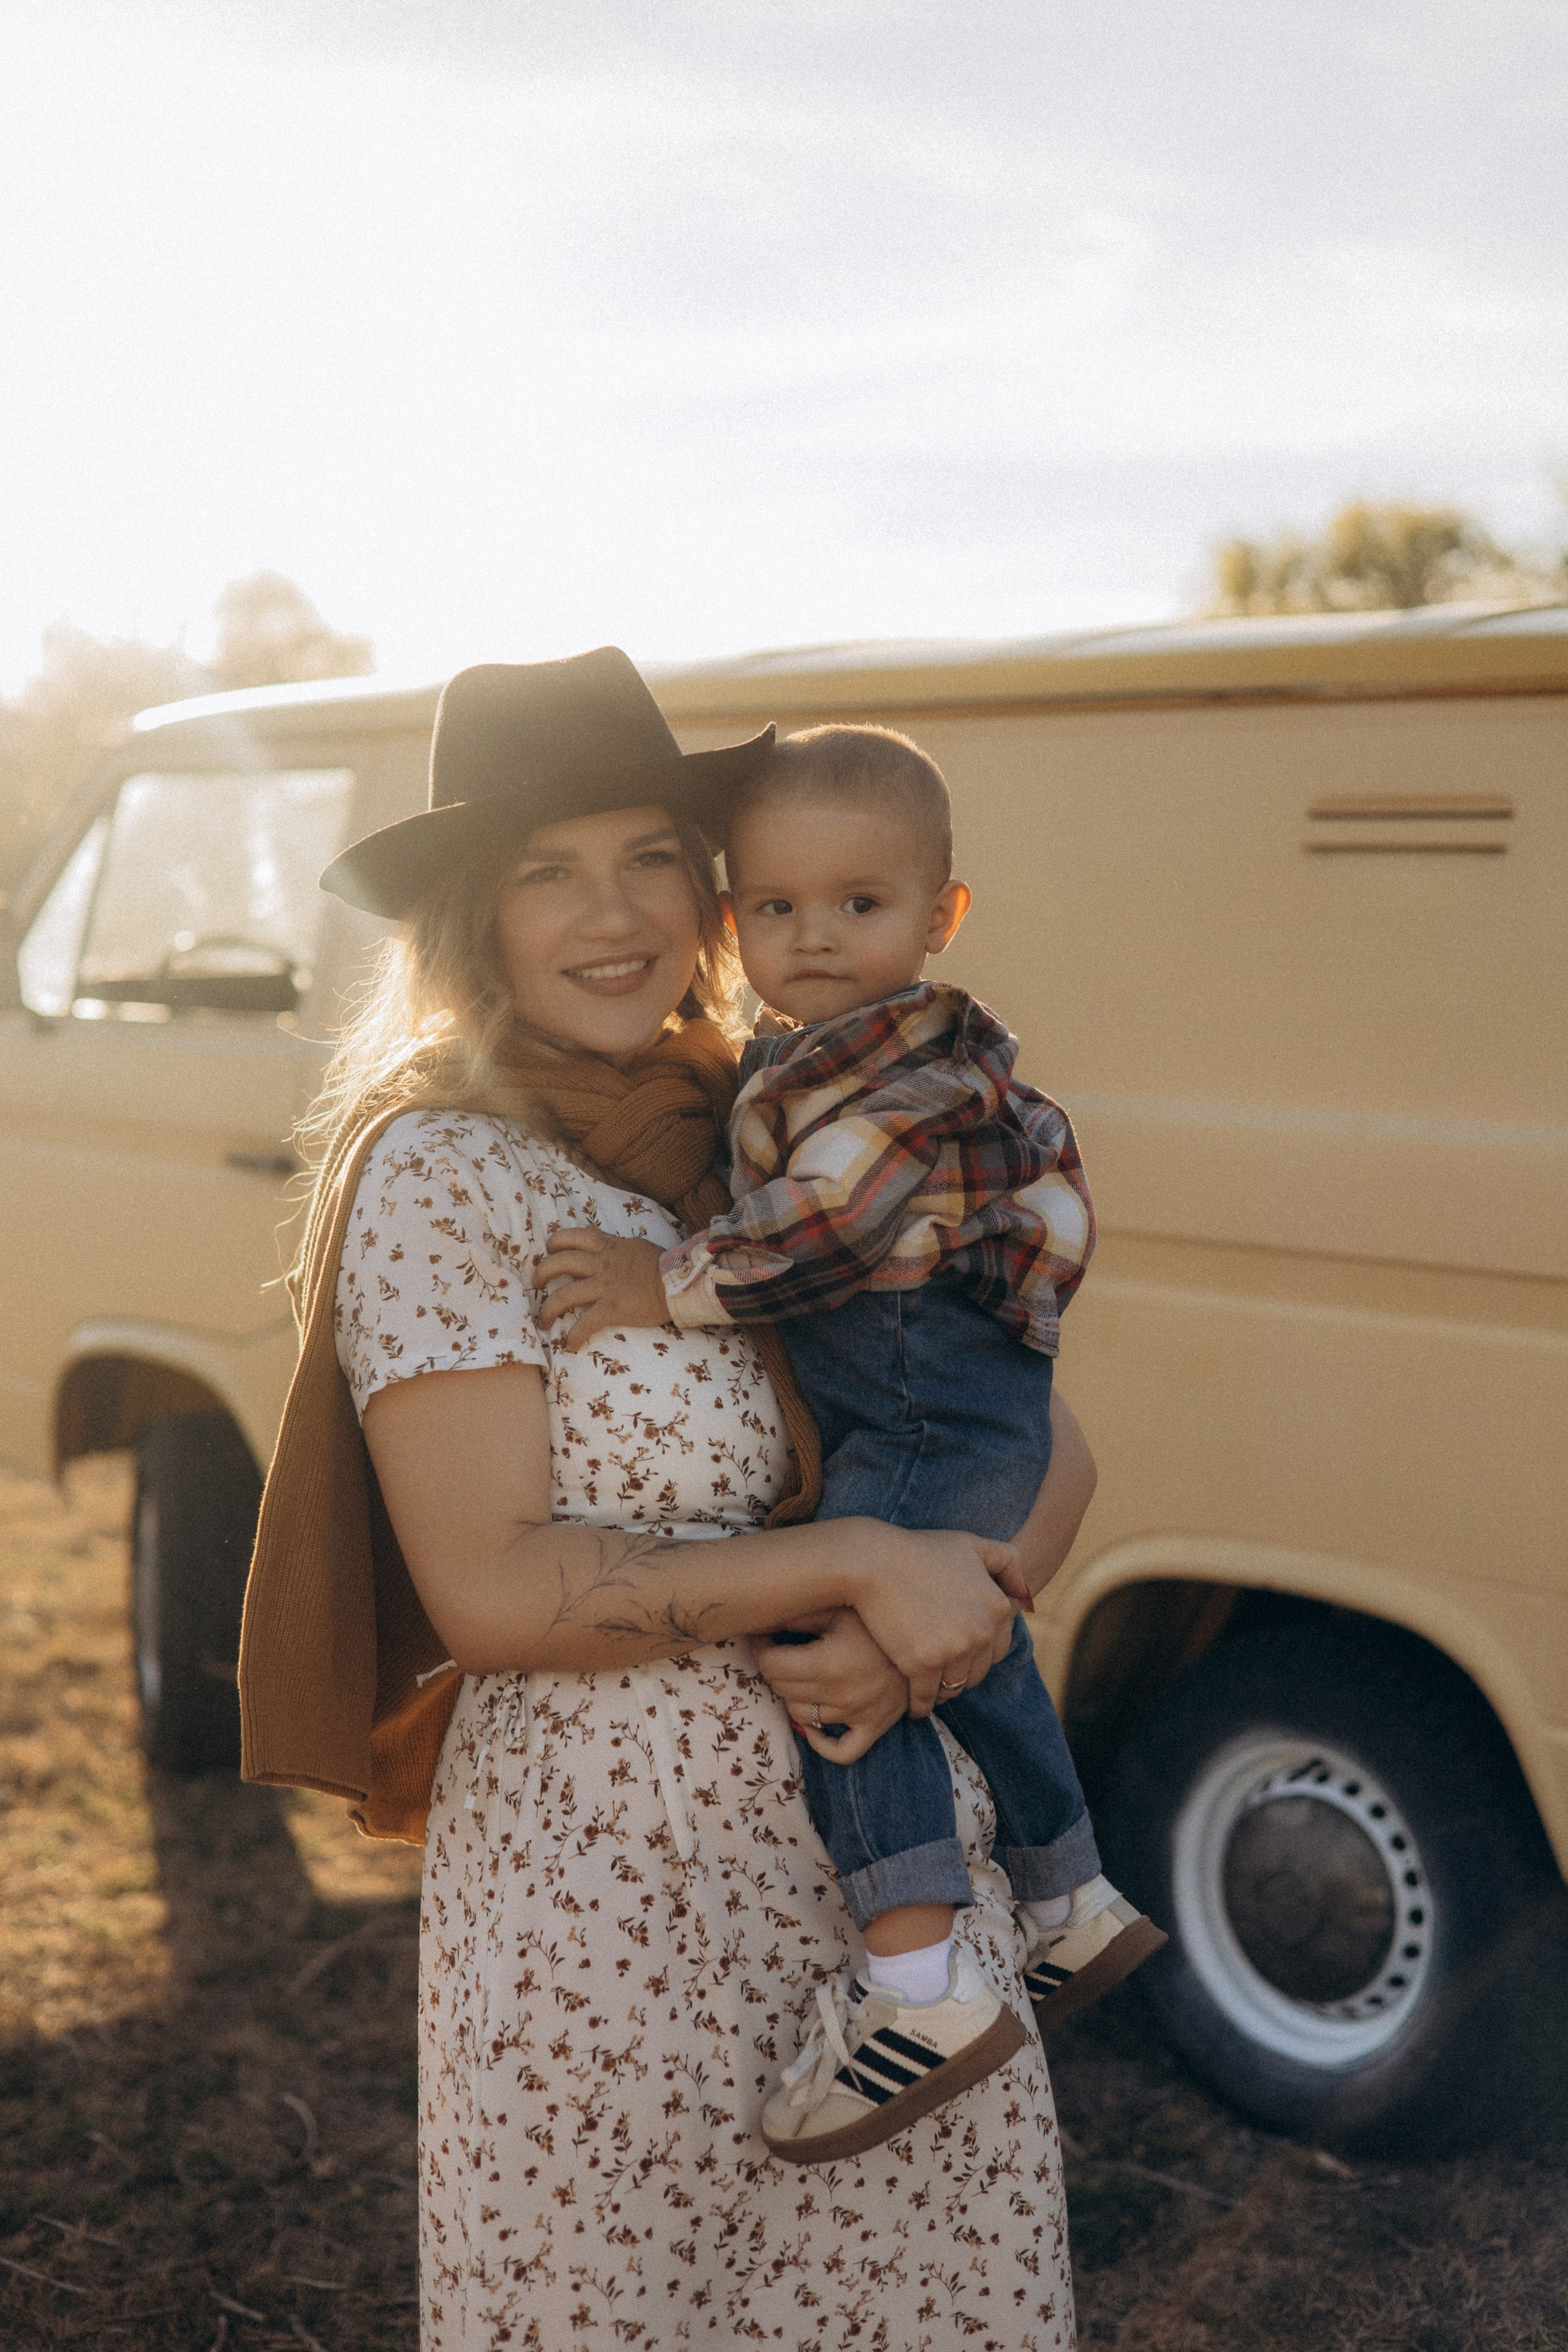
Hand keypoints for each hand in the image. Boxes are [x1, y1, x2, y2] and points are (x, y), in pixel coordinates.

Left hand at [535, 1225, 669, 1351]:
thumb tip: (604, 1247)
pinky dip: (574, 1335)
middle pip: (559, 1263)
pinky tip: (569, 1344)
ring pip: (565, 1295)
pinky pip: (585, 1323)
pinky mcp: (612, 1308)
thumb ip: (615, 1247)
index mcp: (608, 1247)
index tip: (549, 1251)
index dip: (555, 1242)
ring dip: (548, 1309)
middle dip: (542, 1273)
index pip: (573, 1236)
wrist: (680, 1284)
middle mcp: (601, 1264)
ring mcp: (605, 1286)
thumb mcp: (635, 1247)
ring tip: (542, 1320)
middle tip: (536, 1284)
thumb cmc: (663, 1267)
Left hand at [753, 1607, 910, 1762]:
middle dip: (775, 1669)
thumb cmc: (878, 1618)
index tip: (764, 1637)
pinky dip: (822, 1743)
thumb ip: (800, 1614)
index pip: (770, 1664)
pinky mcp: (873, 1727)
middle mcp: (840, 1694)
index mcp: (828, 1662)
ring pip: (801, 1716)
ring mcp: (857, 1715)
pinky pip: (841, 1751)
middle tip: (781, 1652)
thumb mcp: (839, 1609)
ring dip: (794, 1697)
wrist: (926, 1638)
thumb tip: (762, 1617)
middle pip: (781, 1689)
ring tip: (800, 1676)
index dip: (761, 1648)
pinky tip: (815, 1724)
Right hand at [844, 1522, 1020, 1718]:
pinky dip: (920, 1705)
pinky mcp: (924, 1664)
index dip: (977, 1651)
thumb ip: (1007, 1561)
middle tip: (941, 1671)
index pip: (998, 1648)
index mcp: (998, 1607)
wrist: (872, 1561)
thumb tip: (1026, 1595)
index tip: (960, 1652)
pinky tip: (913, 1706)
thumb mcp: (971, 1545)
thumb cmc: (919, 1551)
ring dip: (942, 1690)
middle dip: (960, 1672)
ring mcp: (954, 1650)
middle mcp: (982, 1631)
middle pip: (977, 1672)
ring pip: (953, 1688)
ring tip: (928, 1687)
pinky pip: (926, 1698)